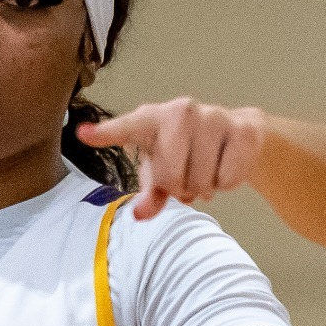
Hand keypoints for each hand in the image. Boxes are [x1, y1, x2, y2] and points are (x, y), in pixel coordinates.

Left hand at [77, 98, 266, 220]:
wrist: (240, 134)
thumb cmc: (189, 152)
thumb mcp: (164, 172)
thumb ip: (150, 194)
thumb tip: (139, 214)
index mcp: (153, 119)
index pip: (128, 128)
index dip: (106, 133)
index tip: (83, 134)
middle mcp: (181, 111)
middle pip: (170, 175)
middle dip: (178, 187)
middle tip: (185, 179)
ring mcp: (213, 117)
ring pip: (200, 180)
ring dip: (203, 188)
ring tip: (205, 172)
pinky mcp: (242, 130)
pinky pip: (227, 178)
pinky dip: (226, 184)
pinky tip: (225, 166)